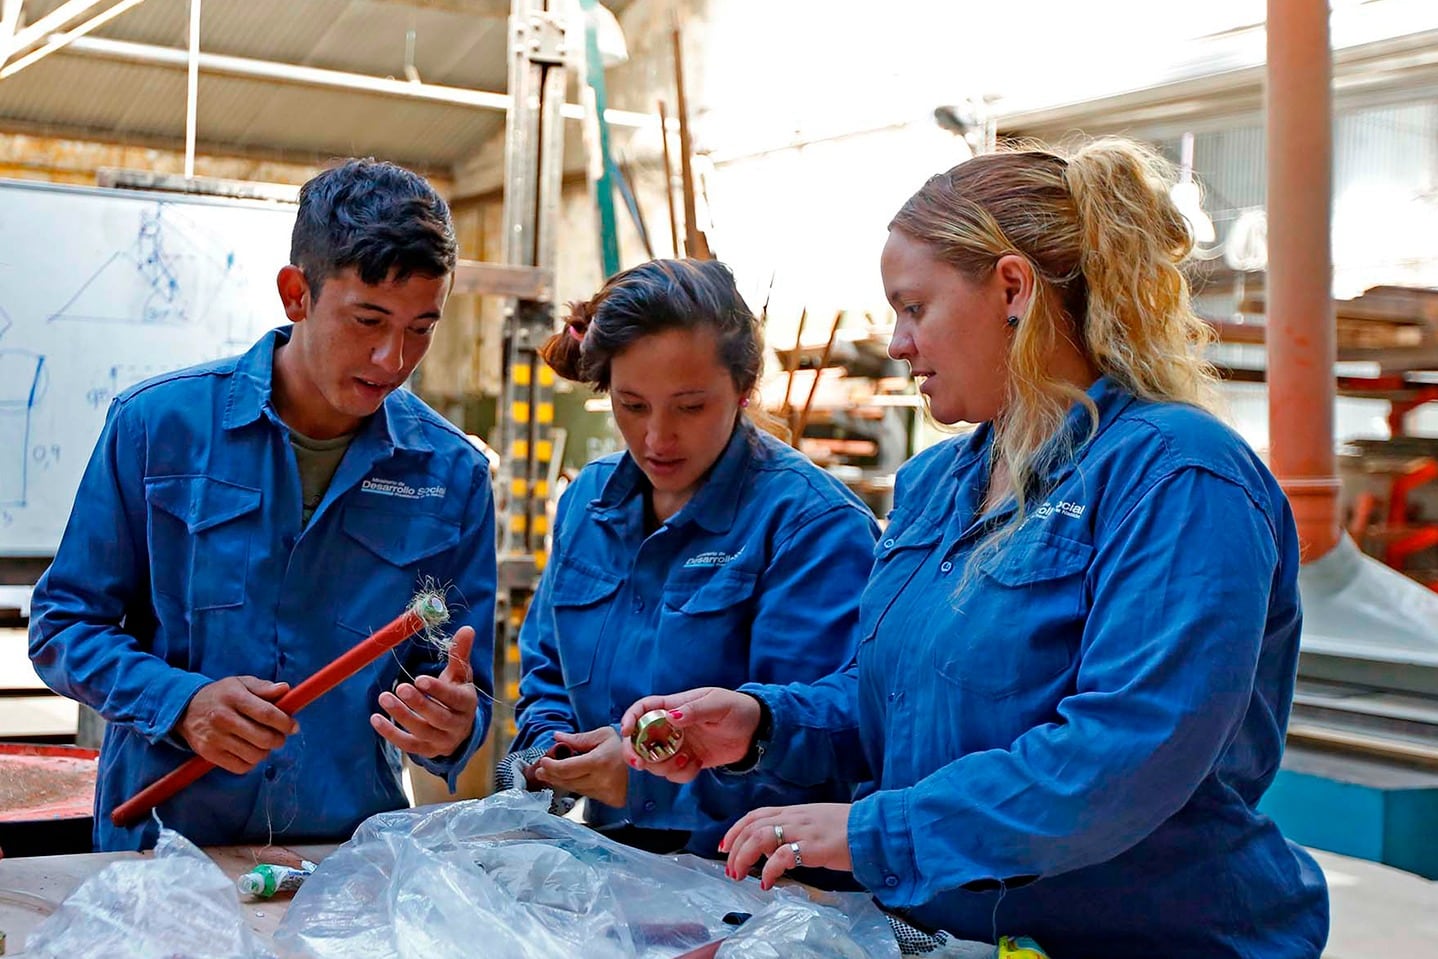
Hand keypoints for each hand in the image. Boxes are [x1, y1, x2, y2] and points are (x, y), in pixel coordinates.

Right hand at [178, 676, 297, 774]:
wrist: (185, 709)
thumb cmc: (222, 695)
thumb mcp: (241, 683)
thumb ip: (264, 687)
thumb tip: (286, 690)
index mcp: (234, 697)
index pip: (267, 714)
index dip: (285, 723)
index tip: (293, 726)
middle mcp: (223, 718)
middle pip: (263, 738)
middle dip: (279, 739)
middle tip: (279, 736)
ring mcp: (214, 738)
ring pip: (254, 755)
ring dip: (266, 751)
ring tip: (263, 742)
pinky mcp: (208, 754)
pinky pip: (240, 767)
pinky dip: (251, 762)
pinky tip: (249, 751)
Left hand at [371, 625, 477, 758]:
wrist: (460, 728)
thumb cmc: (456, 694)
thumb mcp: (460, 675)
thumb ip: (460, 654)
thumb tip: (467, 629)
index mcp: (467, 703)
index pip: (455, 698)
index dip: (438, 690)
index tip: (420, 679)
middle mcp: (458, 725)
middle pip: (438, 717)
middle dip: (419, 703)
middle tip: (400, 687)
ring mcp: (442, 741)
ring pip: (422, 731)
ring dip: (402, 715)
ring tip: (384, 697)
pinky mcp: (427, 750)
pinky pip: (408, 745)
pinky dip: (390, 734)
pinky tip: (375, 719)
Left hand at [530, 726, 627, 807]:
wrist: (646, 764)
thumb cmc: (625, 747)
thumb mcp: (603, 735)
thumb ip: (578, 738)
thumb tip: (557, 737)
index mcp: (598, 762)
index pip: (566, 768)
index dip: (551, 766)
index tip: (543, 761)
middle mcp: (600, 780)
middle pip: (567, 781)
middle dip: (550, 775)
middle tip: (541, 769)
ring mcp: (604, 793)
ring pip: (573, 789)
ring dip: (559, 781)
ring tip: (550, 773)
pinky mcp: (607, 800)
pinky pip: (584, 794)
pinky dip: (574, 786)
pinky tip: (568, 780)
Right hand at [619, 687, 759, 783]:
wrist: (756, 731)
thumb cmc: (737, 709)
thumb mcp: (717, 704)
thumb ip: (695, 710)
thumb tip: (671, 716)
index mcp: (674, 706)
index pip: (643, 708)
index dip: (630, 718)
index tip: (626, 731)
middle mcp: (671, 726)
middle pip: (640, 739)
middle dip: (635, 752)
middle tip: (640, 763)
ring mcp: (679, 745)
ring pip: (655, 760)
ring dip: (664, 766)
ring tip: (685, 761)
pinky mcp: (689, 761)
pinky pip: (674, 773)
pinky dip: (682, 774)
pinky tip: (696, 765)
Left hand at [719, 804, 853, 889]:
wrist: (871, 828)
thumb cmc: (845, 828)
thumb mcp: (814, 822)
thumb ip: (793, 830)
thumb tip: (773, 848)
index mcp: (793, 811)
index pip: (755, 815)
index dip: (735, 829)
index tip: (724, 846)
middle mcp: (794, 817)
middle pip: (752, 827)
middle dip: (735, 848)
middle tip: (729, 868)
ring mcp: (802, 831)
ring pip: (760, 837)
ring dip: (744, 857)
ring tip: (739, 875)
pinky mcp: (812, 847)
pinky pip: (782, 856)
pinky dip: (768, 870)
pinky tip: (765, 882)